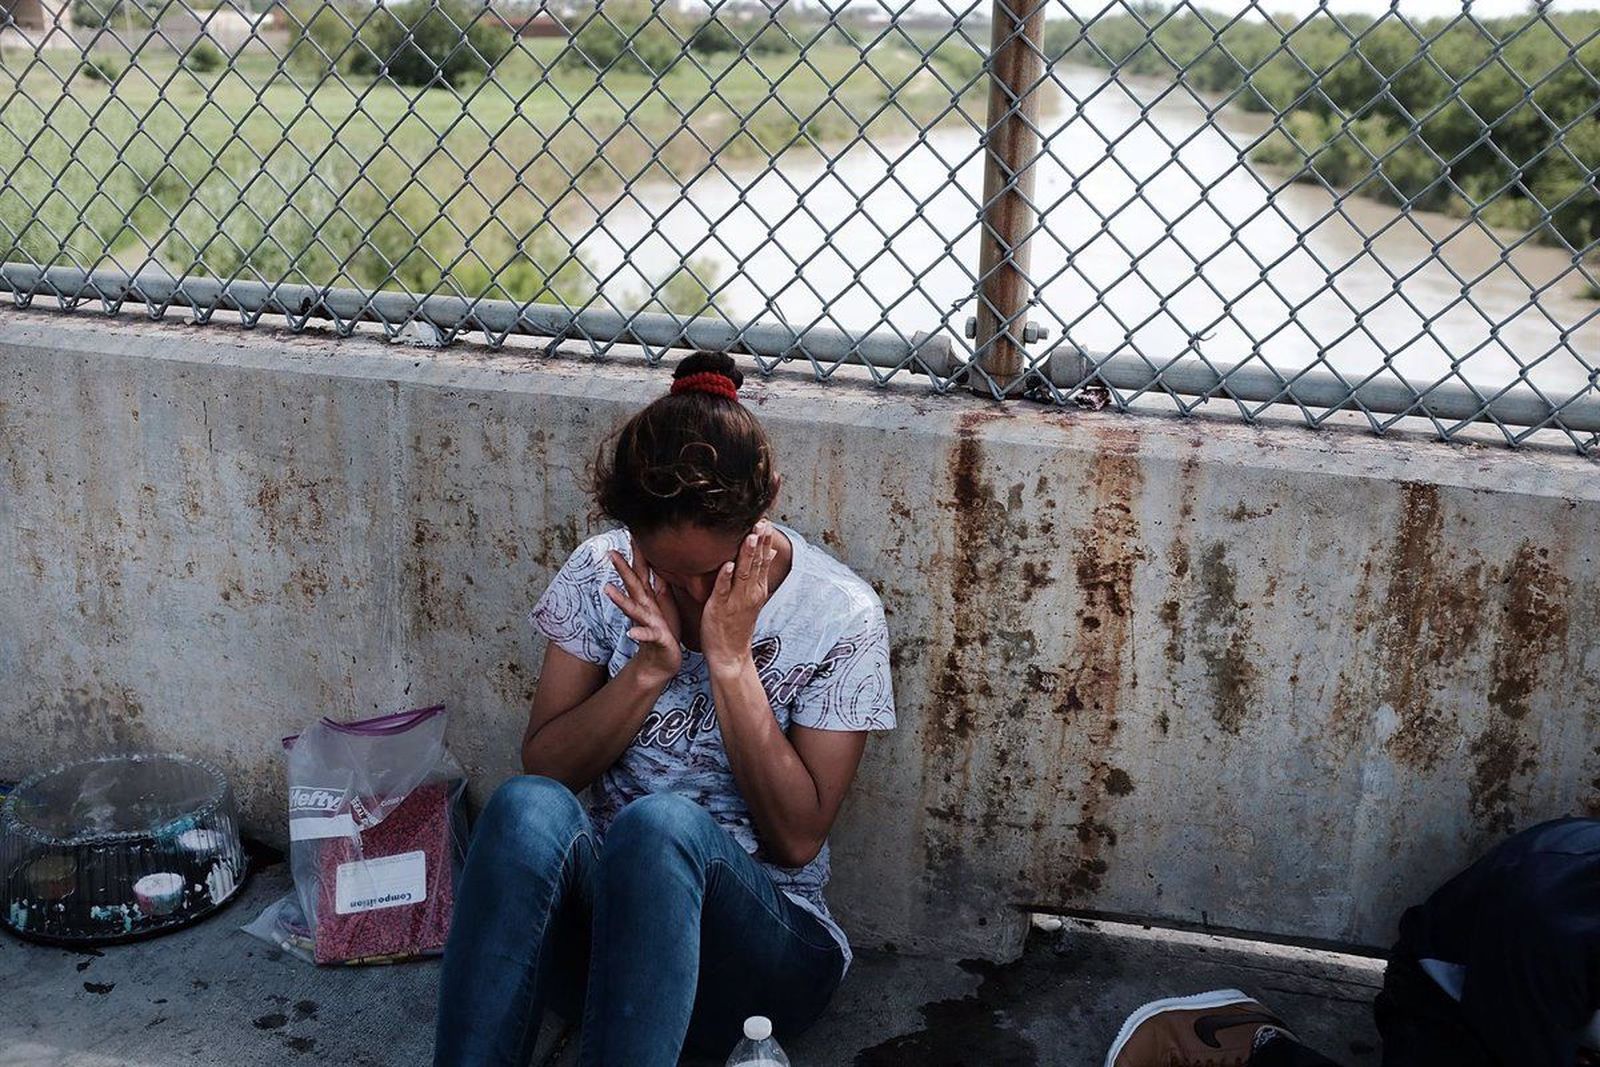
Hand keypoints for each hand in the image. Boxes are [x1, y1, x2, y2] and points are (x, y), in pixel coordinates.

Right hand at [603, 538, 682, 686]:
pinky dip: (639, 634)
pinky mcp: (655, 639)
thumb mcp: (664, 603)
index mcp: (649, 597)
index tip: (633, 532)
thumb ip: (658, 583)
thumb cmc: (663, 630)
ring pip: (632, 609)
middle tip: (610, 552)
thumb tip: (657, 562)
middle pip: (632, 585)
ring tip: (607, 590)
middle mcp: (644, 607)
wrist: (662, 661)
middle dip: (622, 569)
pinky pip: (646, 636)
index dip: (638, 552)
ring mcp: (647, 623)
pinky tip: (631, 634)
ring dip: (620, 600)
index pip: (642, 571)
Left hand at [701, 521, 776, 677]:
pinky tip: (728, 564)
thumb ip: (758, 574)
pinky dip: (726, 577)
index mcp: (757, 588)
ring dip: (747, 554)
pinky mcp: (720, 608)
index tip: (765, 519)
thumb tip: (769, 552)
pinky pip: (723, 590)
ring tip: (750, 535)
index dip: (765, 539)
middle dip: (760, 541)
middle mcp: (750, 592)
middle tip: (762, 520)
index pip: (764, 559)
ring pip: (743, 573)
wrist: (731, 654)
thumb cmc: (737, 624)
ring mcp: (736, 600)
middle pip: (757, 562)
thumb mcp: (753, 597)